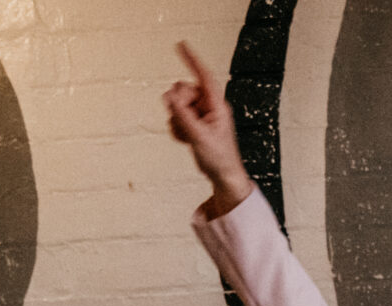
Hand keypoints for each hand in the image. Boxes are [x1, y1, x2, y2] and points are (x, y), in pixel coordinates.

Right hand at [165, 43, 252, 215]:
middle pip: (182, 90)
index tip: (180, 44)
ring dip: (177, 120)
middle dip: (178, 106)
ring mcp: (200, 113)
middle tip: (186, 122)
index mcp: (217, 105)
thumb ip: (183, 114)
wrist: (222, 175)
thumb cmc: (219, 157)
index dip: (192, 60)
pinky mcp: (193, 122)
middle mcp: (208, 105)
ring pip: (176, 104)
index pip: (204, 76)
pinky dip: (176, 128)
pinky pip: (175, 116)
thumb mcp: (199, 135)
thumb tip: (169, 96)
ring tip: (189, 136)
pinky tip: (187, 140)